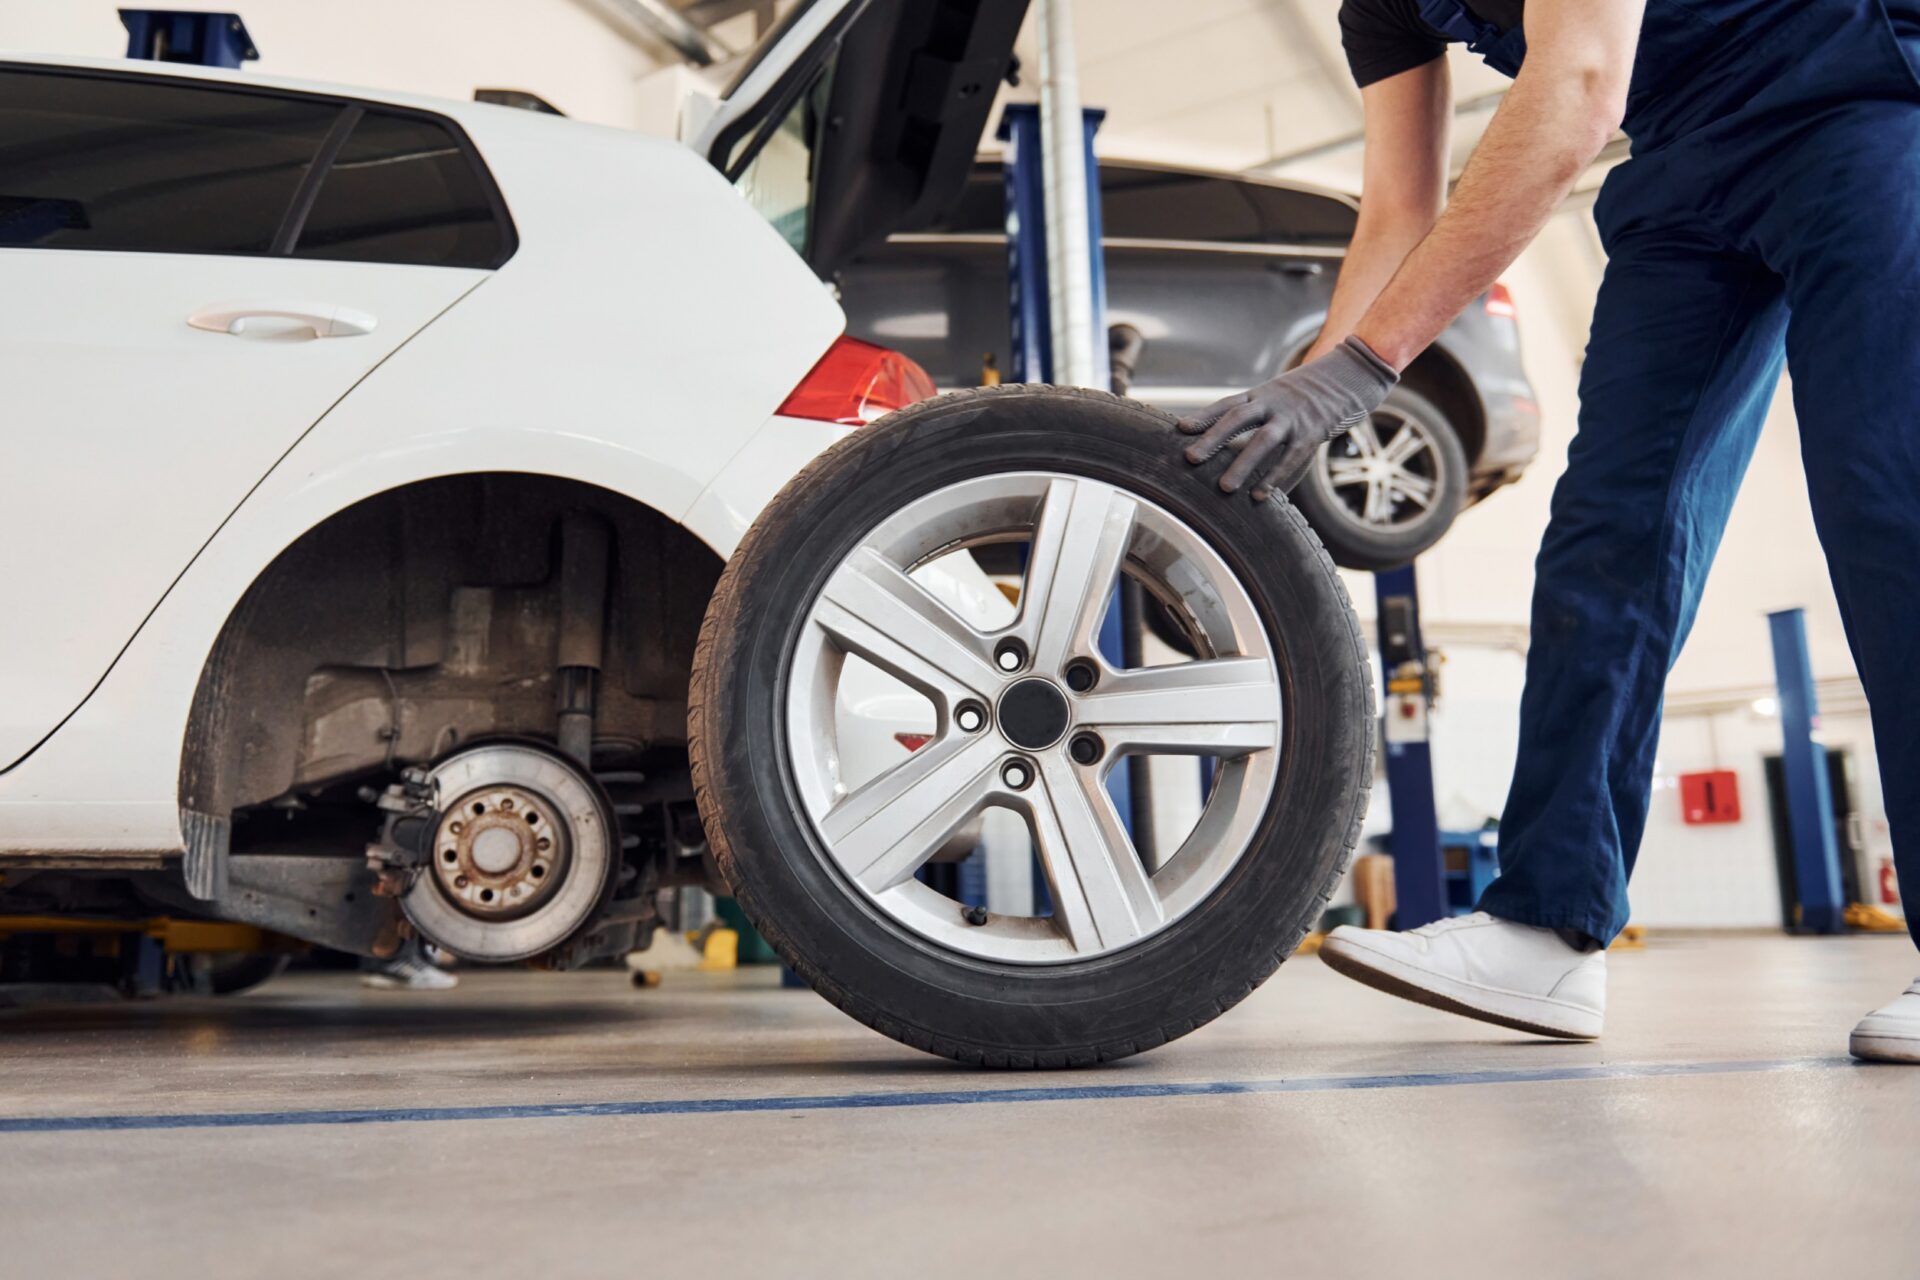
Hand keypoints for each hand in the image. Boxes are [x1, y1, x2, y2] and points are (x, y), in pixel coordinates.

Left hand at [1178, 337, 1397, 499]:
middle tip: (1190, 459)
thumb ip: (1254, 418)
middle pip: (1238, 417)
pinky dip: (1276, 477)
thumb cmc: (1306, 395)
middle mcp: (1273, 402)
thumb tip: (1225, 447)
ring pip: (1264, 440)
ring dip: (1243, 464)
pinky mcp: (1313, 432)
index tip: (1180, 429)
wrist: (1349, 375)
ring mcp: (1293, 417)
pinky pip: (1292, 457)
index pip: (1226, 404)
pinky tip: (1260, 495)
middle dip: (1213, 438)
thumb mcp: (1277, 396)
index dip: (1203, 416)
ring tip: (1224, 488)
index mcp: (1260, 394)